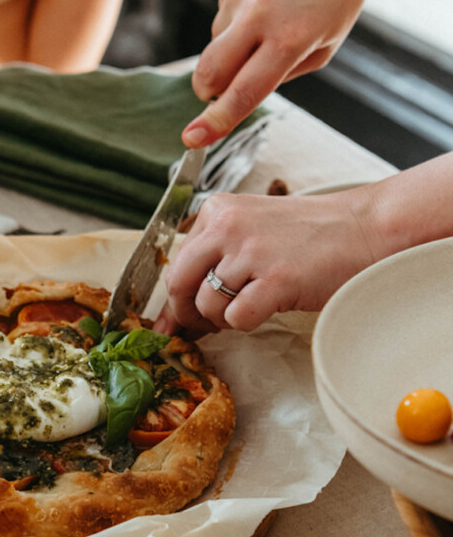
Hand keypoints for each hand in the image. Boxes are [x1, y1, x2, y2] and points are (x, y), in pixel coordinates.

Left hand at [157, 188, 385, 334]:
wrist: (364, 228)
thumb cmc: (309, 235)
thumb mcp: (251, 230)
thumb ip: (213, 258)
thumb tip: (172, 313)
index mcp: (217, 211)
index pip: (177, 263)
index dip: (178, 297)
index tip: (181, 318)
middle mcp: (227, 226)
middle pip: (180, 284)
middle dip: (188, 314)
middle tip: (206, 326)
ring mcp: (251, 251)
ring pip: (207, 305)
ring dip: (224, 319)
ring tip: (251, 306)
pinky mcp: (276, 278)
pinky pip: (237, 318)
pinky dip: (247, 323)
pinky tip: (267, 308)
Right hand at [181, 0, 383, 147]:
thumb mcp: (325, 46)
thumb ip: (282, 74)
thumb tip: (235, 90)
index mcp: (291, 38)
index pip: (244, 90)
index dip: (216, 121)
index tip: (191, 139)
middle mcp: (260, 14)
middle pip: (209, 71)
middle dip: (208, 91)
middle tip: (219, 93)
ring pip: (216, 45)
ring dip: (233, 49)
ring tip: (270, 23)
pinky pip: (222, 18)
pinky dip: (238, 21)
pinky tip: (265, 1)